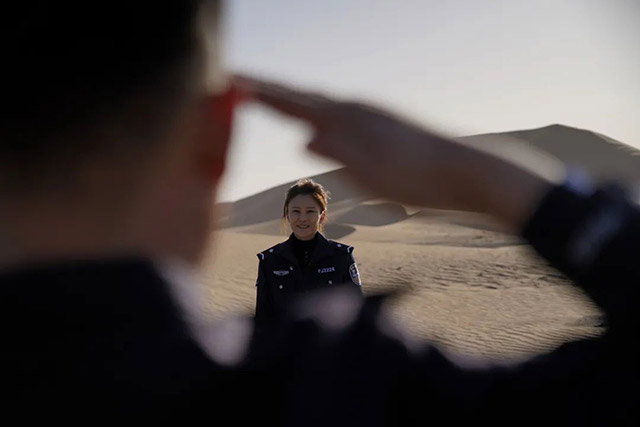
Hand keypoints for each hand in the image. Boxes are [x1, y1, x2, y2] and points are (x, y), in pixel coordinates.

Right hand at [237, 75, 561, 231]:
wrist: (464, 172)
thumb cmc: (418, 178)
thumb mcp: (374, 173)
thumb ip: (339, 152)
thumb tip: (304, 137)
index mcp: (348, 119)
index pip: (293, 103)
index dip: (260, 93)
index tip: (231, 78)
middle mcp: (356, 110)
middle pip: (303, 97)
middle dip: (269, 90)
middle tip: (240, 81)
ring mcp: (368, 116)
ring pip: (320, 104)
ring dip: (292, 100)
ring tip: (269, 95)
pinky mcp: (379, 127)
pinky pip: (336, 115)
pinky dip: (315, 113)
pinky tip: (318, 119)